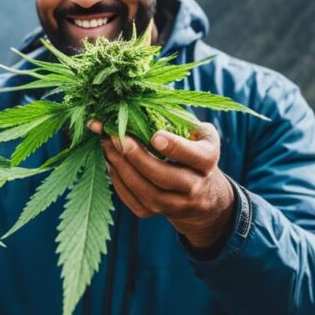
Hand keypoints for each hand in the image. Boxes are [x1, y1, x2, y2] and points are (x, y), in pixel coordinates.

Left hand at [87, 120, 234, 249]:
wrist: (202, 194)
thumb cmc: (194, 150)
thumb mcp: (198, 134)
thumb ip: (179, 120)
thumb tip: (142, 100)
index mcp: (207, 162)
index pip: (193, 156)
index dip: (174, 147)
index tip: (155, 136)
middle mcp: (194, 187)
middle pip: (163, 176)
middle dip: (136, 156)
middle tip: (116, 136)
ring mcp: (174, 205)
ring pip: (144, 190)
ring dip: (121, 166)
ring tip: (106, 144)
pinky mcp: (155, 213)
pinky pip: (131, 199)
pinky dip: (117, 179)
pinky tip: (110, 160)